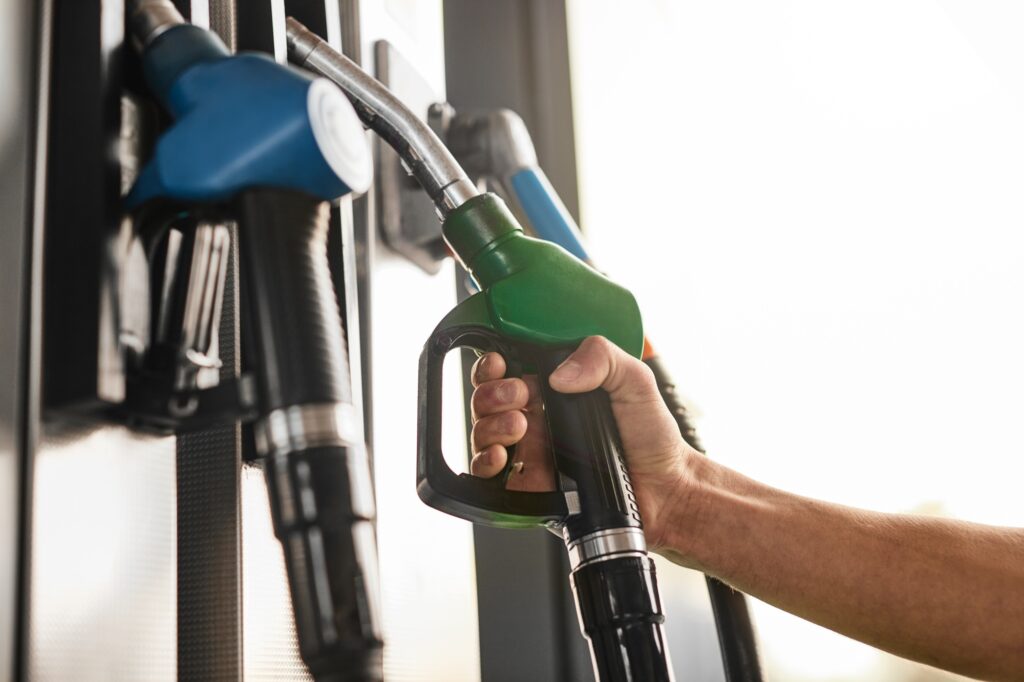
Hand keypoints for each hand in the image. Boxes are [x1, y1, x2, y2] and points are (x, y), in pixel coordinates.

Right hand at [469, 336, 697, 549]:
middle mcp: (537, 420)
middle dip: (491, 394)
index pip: (506, 370)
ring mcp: (530, 454)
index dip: (493, 365)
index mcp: (555, 390)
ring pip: (481, 435)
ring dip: (489, 425)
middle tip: (520, 397)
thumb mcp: (635, 381)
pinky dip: (484, 462)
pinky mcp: (528, 487)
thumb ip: (601, 357)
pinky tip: (502, 456)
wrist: (666, 490)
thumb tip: (558, 374)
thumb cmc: (652, 438)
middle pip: (485, 400)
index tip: (501, 364)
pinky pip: (488, 477)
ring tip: (520, 427)